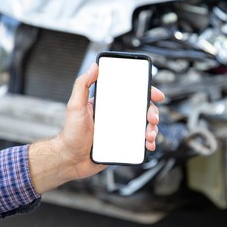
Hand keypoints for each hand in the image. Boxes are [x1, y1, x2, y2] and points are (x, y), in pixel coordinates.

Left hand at [29, 63, 164, 193]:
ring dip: (153, 129)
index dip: (147, 92)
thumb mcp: (75, 106)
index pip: (131, 94)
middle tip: (153, 119)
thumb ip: (82, 85)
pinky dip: (149, 143)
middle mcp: (118, 116)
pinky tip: (149, 145)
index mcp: (109, 105)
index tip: (156, 94)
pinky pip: (140, 142)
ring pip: (145, 126)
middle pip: (143, 110)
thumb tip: (94, 67)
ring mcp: (122, 131)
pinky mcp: (124, 145)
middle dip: (153, 113)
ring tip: (149, 135)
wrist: (70, 160)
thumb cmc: (70, 134)